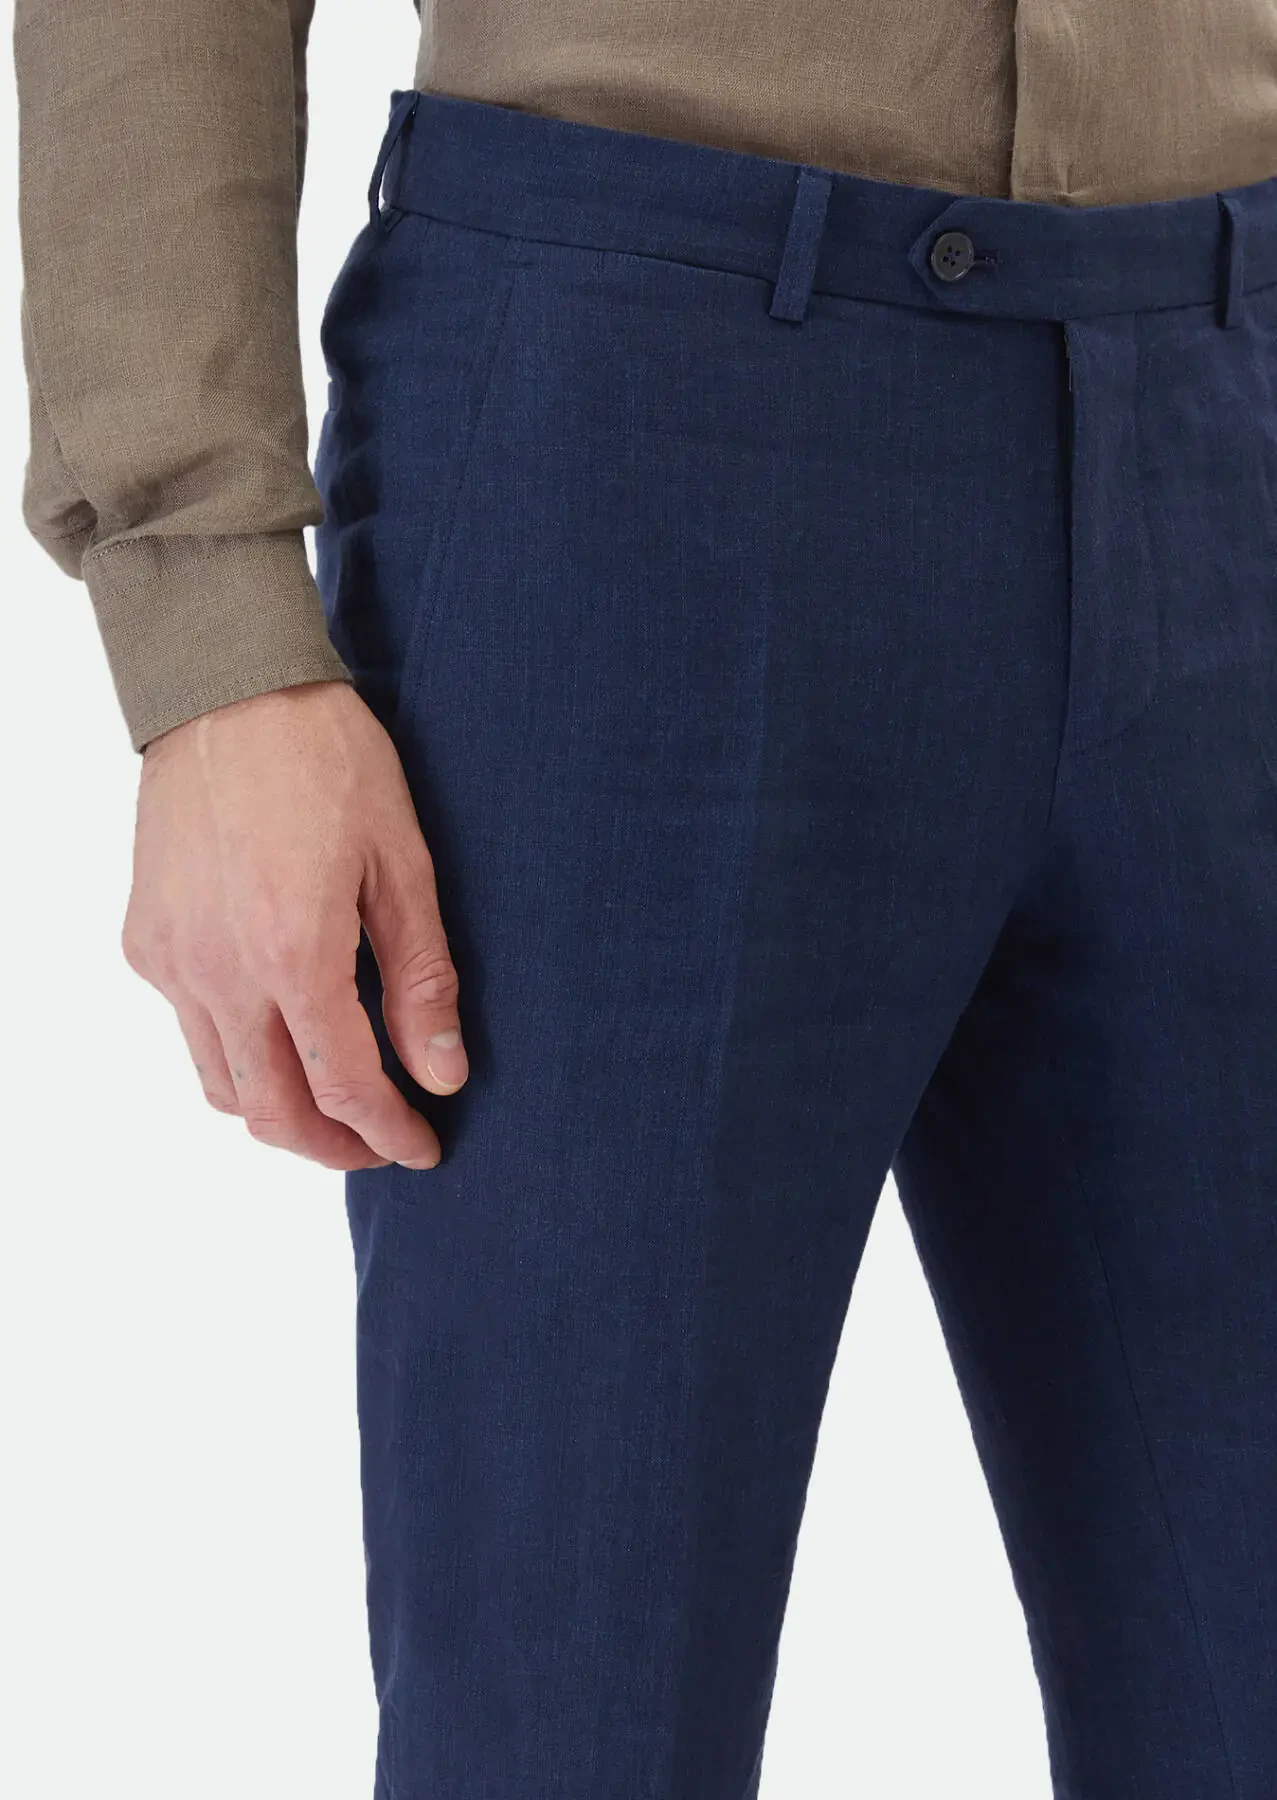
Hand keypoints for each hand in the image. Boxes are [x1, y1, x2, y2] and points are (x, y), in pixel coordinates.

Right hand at [122, 680, 468, 1169]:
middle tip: (381, 1147)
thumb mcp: (402, 862)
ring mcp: (171, 959)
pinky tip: (281, 1030)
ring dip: (281, 1113)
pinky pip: (190, 1029)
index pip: (345, 1087)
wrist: (227, 687)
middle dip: (333, 1147)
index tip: (424, 1147)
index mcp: (293, 951)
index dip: (389, 1133)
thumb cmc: (327, 759)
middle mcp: (219, 970)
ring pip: (221, 1085)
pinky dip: (237, 1055)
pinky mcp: (144, 940)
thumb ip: (421, 978)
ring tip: (335, 1104)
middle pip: (272, 1112)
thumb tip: (442, 1072)